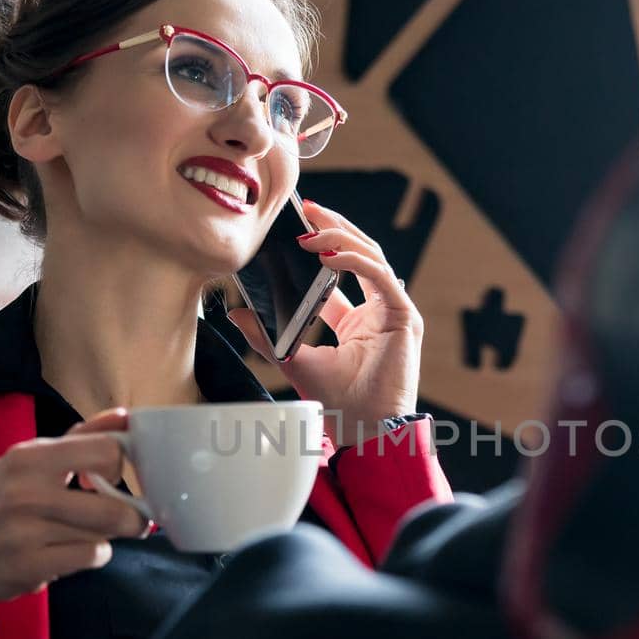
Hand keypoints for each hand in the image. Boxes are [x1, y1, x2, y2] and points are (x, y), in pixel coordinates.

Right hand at [0, 409, 147, 631]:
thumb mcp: (23, 464)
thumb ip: (77, 441)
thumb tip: (124, 418)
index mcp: (28, 457)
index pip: (107, 451)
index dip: (119, 468)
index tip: (108, 479)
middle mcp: (26, 490)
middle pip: (115, 503)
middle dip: (129, 515)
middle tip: (121, 519)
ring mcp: (27, 530)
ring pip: (106, 533)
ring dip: (105, 536)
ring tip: (83, 535)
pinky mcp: (30, 566)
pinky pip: (90, 557)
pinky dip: (91, 557)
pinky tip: (68, 553)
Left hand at [226, 200, 422, 446]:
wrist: (365, 430)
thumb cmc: (338, 404)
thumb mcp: (293, 360)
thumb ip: (266, 336)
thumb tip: (235, 313)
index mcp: (355, 320)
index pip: (339, 271)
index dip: (319, 245)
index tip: (295, 226)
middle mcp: (376, 310)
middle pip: (358, 254)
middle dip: (333, 227)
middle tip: (306, 208)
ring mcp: (393, 311)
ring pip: (372, 257)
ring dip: (342, 238)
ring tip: (312, 228)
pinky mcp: (403, 316)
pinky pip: (380, 276)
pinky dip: (355, 261)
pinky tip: (330, 255)